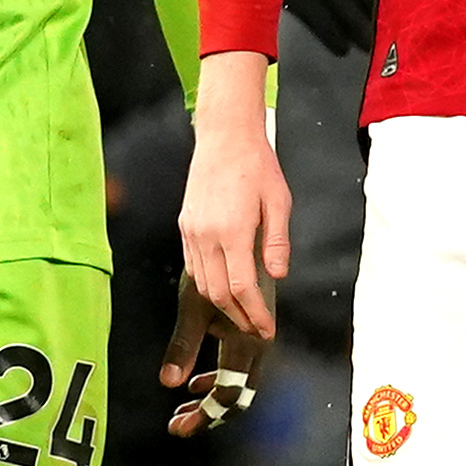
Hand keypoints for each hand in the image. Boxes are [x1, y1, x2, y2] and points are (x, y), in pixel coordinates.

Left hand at [159, 272, 268, 438]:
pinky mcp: (251, 334)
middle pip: (236, 397)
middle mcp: (257, 347)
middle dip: (207, 415)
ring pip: (237, 385)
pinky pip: (237, 369)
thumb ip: (183, 347)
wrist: (242, 241)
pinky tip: (194, 382)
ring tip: (182, 407)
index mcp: (246, 344)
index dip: (203, 416)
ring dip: (209, 399)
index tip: (177, 427)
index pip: (227, 395)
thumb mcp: (194, 308)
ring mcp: (256, 341)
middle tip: (178, 425)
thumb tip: (167, 383)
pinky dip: (216, 380)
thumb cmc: (215, 269)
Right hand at [176, 76, 290, 339]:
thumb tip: (277, 274)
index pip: (243, 288)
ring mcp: (193, 232)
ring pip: (203, 283)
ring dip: (222, 304)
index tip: (266, 328)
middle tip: (255, 327)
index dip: (255, 314)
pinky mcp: (186, 226)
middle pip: (219, 293)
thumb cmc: (256, 165)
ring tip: (241, 312)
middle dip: (238, 317)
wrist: (225, 137)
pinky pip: (193, 266)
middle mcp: (208, 236)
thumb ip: (277, 242)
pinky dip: (207, 283)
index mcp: (233, 231)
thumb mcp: (279, 202)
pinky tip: (222, 285)